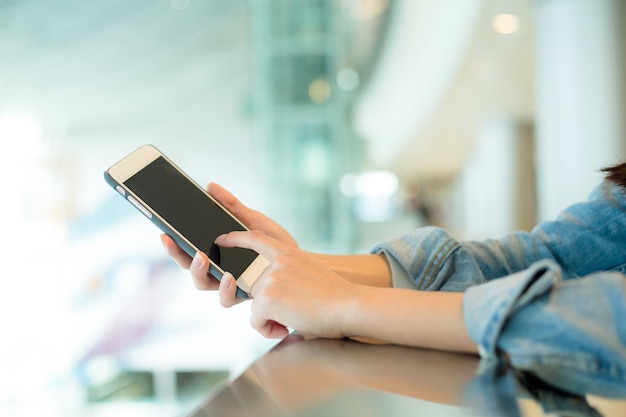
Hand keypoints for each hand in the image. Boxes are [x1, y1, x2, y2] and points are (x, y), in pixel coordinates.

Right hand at [160, 182, 298, 305]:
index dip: (173, 245)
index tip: (164, 232)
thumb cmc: (275, 243)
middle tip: (175, 241)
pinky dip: (225, 288)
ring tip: (202, 257)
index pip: (188, 250)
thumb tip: (210, 186)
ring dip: (198, 272)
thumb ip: (232, 206)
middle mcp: (218, 271)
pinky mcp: (245, 296)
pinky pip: (228, 298)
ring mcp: (230, 285)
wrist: (301, 262)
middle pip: (189, 268)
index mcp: (216, 253)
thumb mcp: (253, 220)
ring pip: (204, 285)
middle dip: (179, 256)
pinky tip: (229, 276)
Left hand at [215, 230, 355, 339]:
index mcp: (289, 253)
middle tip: (292, 313)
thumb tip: (273, 293)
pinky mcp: (267, 297)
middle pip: (254, 286)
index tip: (222, 239)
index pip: (256, 238)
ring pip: (255, 305)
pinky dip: (269, 329)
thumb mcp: (310, 273)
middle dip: (266, 305)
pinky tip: (288, 327)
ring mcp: (270, 279)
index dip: (236, 238)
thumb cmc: (336, 298)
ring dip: (270, 318)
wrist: (350, 306)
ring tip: (294, 319)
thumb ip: (289, 275)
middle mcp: (277, 263)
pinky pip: (255, 320)